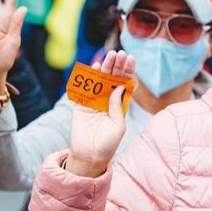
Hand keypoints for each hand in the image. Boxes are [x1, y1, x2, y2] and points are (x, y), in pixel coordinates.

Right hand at [65, 50, 134, 177]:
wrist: (88, 157)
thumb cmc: (107, 145)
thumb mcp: (118, 126)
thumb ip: (118, 106)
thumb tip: (119, 86)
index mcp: (119, 106)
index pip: (125, 84)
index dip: (127, 71)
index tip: (130, 59)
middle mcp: (107, 101)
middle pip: (113, 79)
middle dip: (116, 66)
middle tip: (120, 53)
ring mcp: (94, 102)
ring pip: (100, 80)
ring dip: (105, 68)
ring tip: (110, 55)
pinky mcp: (81, 105)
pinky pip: (85, 88)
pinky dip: (89, 78)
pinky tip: (95, 67)